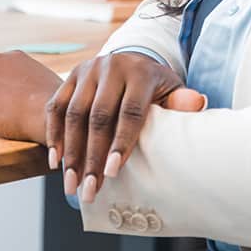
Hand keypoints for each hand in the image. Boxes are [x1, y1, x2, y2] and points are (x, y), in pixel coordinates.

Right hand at [48, 51, 206, 204]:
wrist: (131, 61)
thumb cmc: (155, 88)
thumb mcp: (172, 91)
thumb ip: (181, 102)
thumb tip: (196, 103)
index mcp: (140, 72)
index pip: (130, 111)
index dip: (121, 143)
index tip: (112, 172)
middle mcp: (111, 67)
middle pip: (98, 116)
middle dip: (92, 157)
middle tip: (88, 189)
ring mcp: (87, 70)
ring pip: (73, 114)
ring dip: (71, 152)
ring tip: (71, 183)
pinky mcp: (70, 77)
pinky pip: (56, 107)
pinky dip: (54, 135)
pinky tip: (56, 161)